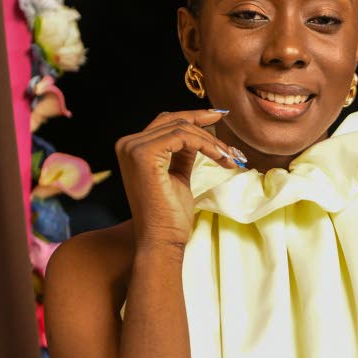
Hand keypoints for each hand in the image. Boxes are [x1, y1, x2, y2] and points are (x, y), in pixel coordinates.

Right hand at [114, 108, 239, 250]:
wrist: (162, 240)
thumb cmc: (170, 217)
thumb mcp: (178, 177)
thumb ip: (181, 155)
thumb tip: (196, 135)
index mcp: (132, 149)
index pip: (165, 122)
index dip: (193, 117)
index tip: (217, 117)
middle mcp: (127, 145)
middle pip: (173, 120)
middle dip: (205, 127)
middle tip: (229, 140)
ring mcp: (133, 148)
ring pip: (181, 128)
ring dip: (210, 142)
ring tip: (228, 158)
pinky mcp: (144, 154)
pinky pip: (183, 137)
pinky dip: (206, 145)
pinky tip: (220, 158)